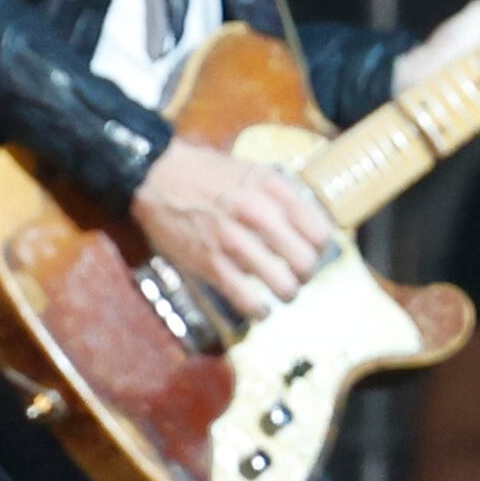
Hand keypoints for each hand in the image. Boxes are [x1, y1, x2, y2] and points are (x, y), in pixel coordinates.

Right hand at [133, 138, 335, 315]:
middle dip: (307, 273)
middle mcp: (256, 213)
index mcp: (271, 187)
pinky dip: (258, 309)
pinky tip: (261, 309)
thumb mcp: (251, 171)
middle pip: (304, 259)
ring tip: (285, 293)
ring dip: (288, 293)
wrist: (156, 176)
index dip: (323, 246)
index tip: (318, 251)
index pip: (317, 228)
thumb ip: (278, 195)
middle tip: (301, 274)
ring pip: (281, 283)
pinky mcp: (210, 263)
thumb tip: (305, 225)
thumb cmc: (206, 172)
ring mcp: (232, 240)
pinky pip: (245, 297)